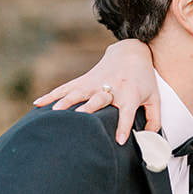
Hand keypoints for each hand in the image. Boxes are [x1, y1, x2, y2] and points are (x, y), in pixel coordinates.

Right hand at [33, 39, 159, 143]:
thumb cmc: (144, 80)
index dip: (124, 126)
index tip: (120, 140)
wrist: (131, 52)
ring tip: (55, 114)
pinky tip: (38, 104)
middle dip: (89, 110)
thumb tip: (150, 140)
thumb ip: (155, 120)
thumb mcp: (155, 98)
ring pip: (78, 93)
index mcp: (130, 94)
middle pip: (98, 100)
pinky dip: (51, 95)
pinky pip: (66, 88)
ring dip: (66, 102)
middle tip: (80, 121)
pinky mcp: (84, 80)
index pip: (127, 113)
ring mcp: (95, 83)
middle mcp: (111, 88)